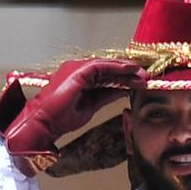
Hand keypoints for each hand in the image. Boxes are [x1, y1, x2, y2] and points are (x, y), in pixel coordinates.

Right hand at [0, 59, 146, 165]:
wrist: (43, 123)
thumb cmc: (60, 118)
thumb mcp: (90, 106)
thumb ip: (106, 95)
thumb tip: (122, 91)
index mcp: (80, 77)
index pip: (107, 74)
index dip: (125, 77)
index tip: (140, 81)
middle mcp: (78, 69)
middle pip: (109, 68)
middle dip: (130, 72)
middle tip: (147, 76)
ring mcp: (77, 68)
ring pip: (108, 66)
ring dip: (127, 70)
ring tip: (144, 75)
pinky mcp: (79, 71)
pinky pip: (103, 67)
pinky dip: (118, 68)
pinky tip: (131, 71)